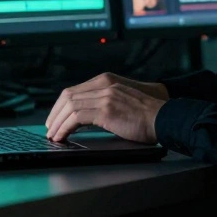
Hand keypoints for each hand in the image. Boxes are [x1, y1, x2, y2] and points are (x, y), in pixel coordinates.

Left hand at [45, 72, 168, 143]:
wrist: (166, 117)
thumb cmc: (148, 114)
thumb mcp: (123, 100)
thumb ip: (106, 102)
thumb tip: (85, 117)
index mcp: (107, 80)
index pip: (74, 90)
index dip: (60, 106)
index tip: (55, 119)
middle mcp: (104, 84)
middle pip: (67, 96)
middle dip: (54, 114)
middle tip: (50, 129)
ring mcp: (105, 96)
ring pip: (69, 106)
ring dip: (58, 123)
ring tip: (54, 136)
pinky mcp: (107, 110)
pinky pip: (76, 117)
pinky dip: (65, 128)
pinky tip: (62, 136)